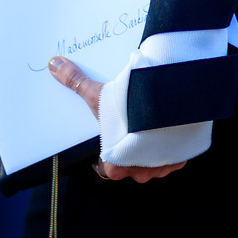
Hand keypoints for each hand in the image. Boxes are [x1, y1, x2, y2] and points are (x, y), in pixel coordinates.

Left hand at [48, 56, 187, 182]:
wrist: (170, 110)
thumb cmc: (131, 112)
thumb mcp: (99, 96)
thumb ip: (77, 83)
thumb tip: (54, 65)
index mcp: (116, 166)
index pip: (106, 170)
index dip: (105, 157)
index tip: (106, 141)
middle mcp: (140, 172)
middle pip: (131, 167)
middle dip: (129, 152)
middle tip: (128, 130)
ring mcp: (163, 167)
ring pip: (154, 162)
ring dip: (151, 149)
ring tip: (150, 127)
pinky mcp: (182, 157)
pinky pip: (175, 155)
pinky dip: (171, 143)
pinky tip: (169, 127)